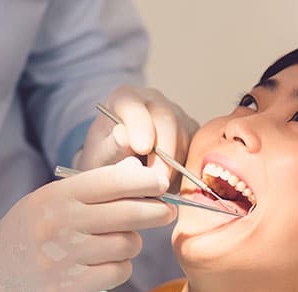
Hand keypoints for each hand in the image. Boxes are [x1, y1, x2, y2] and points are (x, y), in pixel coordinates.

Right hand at [0, 157, 175, 291]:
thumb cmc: (32, 229)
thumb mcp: (54, 198)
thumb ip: (95, 185)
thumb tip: (138, 169)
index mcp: (58, 196)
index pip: (110, 182)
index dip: (143, 181)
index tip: (161, 182)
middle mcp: (61, 224)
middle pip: (127, 214)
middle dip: (155, 211)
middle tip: (167, 211)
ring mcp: (63, 257)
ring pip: (126, 245)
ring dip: (132, 243)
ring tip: (122, 242)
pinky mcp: (68, 287)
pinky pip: (117, 272)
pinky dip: (121, 268)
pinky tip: (109, 264)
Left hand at [77, 86, 198, 190]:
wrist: (120, 167)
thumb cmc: (106, 159)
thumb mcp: (99, 156)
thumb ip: (110, 146)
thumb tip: (124, 136)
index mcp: (125, 98)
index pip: (133, 105)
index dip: (140, 125)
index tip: (142, 148)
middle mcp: (154, 101)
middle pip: (167, 121)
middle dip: (164, 154)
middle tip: (156, 181)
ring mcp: (177, 115)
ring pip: (185, 138)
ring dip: (175, 167)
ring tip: (157, 187)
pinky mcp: (193, 134)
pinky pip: (198, 150)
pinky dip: (187, 171)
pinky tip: (171, 184)